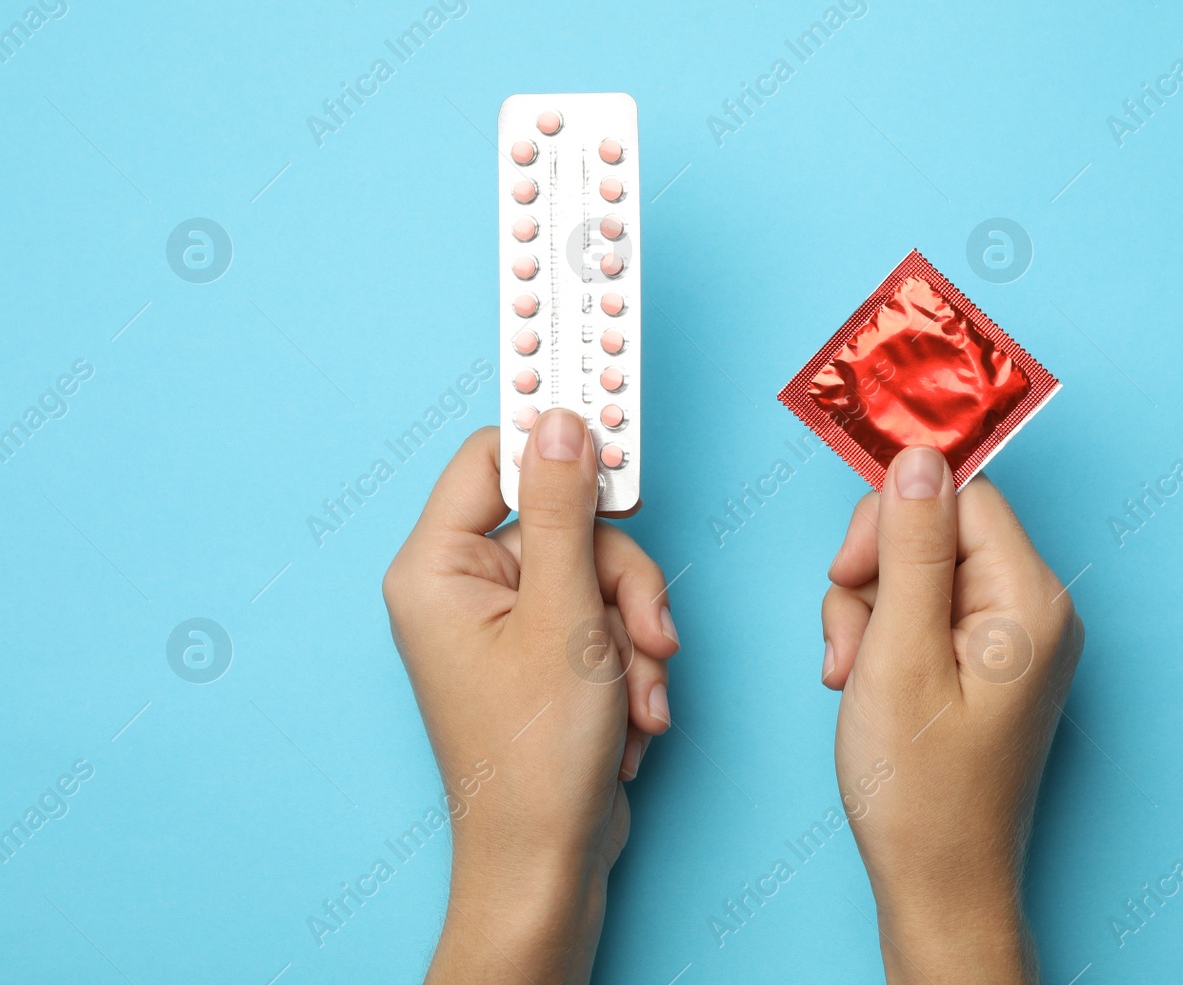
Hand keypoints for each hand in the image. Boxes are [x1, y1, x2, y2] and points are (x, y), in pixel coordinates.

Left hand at [383, 413, 678, 983]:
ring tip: (639, 694)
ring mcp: (504, 624)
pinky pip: (600, 617)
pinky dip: (629, 660)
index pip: (496, 458)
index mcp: (437, 568)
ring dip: (635, 630)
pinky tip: (631, 714)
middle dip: (622, 581)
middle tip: (646, 631)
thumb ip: (569, 507)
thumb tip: (562, 419)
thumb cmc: (536, 757)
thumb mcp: (568, 614)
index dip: (559, 443)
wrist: (547, 863)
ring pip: (596, 571)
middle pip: (568, 521)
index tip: (613, 417)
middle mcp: (462, 588)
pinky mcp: (540, 655)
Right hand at [821, 446, 1082, 984]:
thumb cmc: (922, 790)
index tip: (850, 572)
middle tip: (852, 642)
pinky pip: (925, 613)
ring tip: (856, 677)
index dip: (891, 524)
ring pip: (918, 572)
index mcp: (1030, 600)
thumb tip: (918, 459)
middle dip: (874, 577)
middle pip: (936, 532)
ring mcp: (1011, 640)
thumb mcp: (900, 654)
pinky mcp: (986, 663)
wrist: (938, 884)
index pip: (959, 497)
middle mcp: (1034, 610)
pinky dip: (883, 640)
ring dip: (868, 614)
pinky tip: (866, 684)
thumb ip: (910, 550)